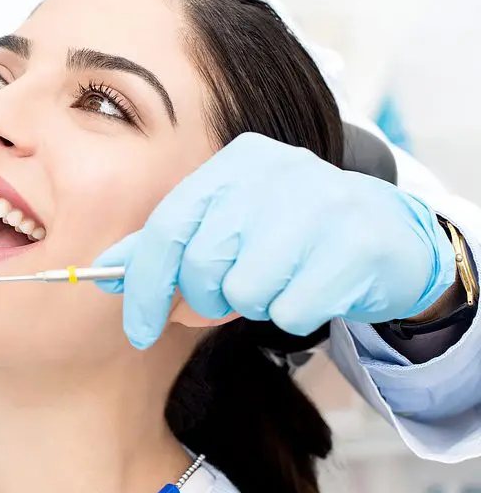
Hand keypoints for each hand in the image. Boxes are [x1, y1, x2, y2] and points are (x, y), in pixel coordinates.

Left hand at [94, 133, 456, 348]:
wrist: (388, 235)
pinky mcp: (355, 245)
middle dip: (205, 301)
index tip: (136, 329)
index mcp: (233, 163)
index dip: (144, 286)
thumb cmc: (289, 235)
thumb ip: (168, 245)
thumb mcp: (226, 225)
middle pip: (202, 265)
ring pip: (246, 292)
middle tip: (230, 298)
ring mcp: (318, 204)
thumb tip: (105, 272)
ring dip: (255, 304)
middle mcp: (273, 172)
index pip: (166, 228)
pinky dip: (294, 313)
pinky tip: (314, 287)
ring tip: (280, 280)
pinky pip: (291, 310)